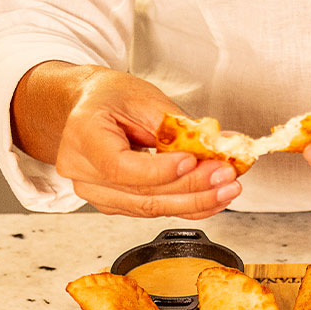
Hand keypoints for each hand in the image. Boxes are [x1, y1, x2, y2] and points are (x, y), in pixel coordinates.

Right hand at [12, 63, 241, 217]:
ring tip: (227, 188)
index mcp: (83, 136)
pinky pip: (154, 211)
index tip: (194, 160)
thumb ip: (180, 126)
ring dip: (196, 201)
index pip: (120, 167)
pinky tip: (213, 198)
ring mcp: (96, 193)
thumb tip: (220, 143)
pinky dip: (187, 206)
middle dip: (192, 187)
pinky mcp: (116, 204)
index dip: (160, 170)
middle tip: (226, 176)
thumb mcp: (144, 98)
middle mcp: (83, 171)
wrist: (89, 108)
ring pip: (151, 208)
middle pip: (142, 193)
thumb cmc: (111, 98)